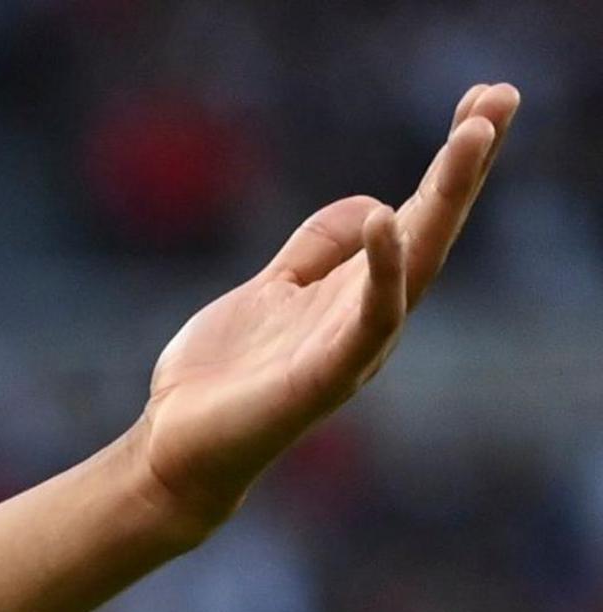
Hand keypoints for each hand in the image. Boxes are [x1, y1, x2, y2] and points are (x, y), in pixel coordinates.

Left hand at [129, 83, 517, 536]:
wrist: (174, 449)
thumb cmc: (223, 377)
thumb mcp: (270, 290)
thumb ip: (316, 251)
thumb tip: (369, 205)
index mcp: (358, 292)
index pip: (416, 214)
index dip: (448, 160)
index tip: (483, 97)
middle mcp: (371, 314)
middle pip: (433, 226)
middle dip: (467, 163)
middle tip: (503, 96)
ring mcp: (354, 346)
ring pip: (419, 261)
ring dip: (446, 196)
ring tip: (472, 134)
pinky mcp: (325, 378)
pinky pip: (370, 320)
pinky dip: (383, 271)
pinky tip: (386, 222)